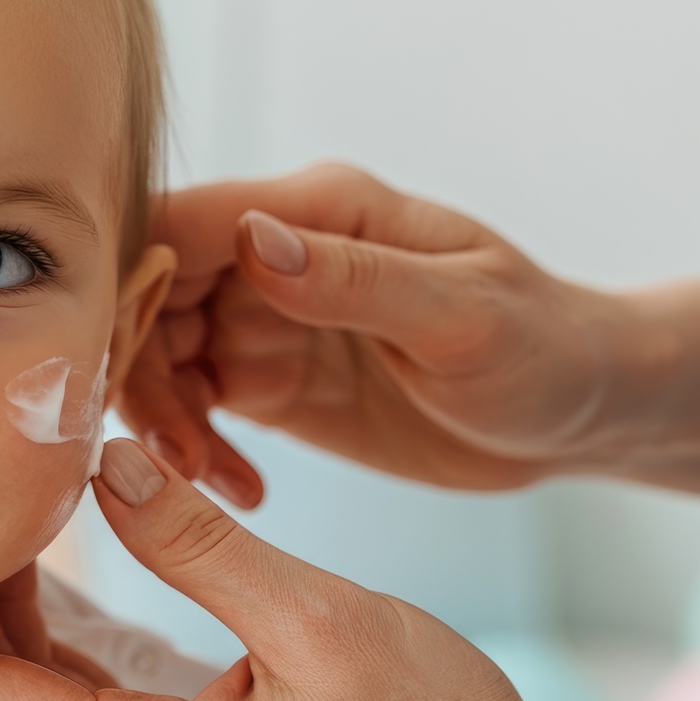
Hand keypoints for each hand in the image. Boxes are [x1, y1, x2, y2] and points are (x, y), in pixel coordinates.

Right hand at [124, 163, 645, 503]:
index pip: (181, 223)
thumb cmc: (543, 347)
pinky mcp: (277, 381)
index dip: (131, 284)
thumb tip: (255, 242)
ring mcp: (273, 319)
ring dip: (163, 419)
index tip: (119, 364)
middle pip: (151, 292)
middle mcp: (279, 254)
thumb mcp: (459, 314)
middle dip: (139, 370)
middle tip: (169, 453)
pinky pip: (198, 406)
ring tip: (205, 480)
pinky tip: (241, 491)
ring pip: (163, 355)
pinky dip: (197, 451)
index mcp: (319, 209)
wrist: (579, 412)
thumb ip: (355, 279)